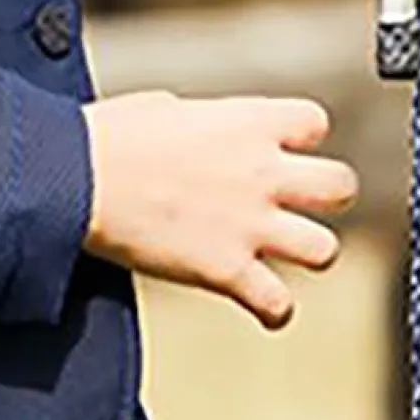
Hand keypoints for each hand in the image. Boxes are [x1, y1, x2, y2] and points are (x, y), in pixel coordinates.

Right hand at [80, 90, 357, 328]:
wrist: (78, 178)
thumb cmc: (110, 136)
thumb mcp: (166, 107)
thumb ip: (205, 123)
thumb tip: (201, 134)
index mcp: (248, 121)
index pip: (314, 122)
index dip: (300, 137)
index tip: (282, 148)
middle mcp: (263, 172)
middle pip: (341, 186)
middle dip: (327, 197)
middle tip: (300, 205)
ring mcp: (250, 225)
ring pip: (326, 250)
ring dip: (308, 253)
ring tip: (285, 255)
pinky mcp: (227, 271)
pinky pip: (279, 305)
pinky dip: (274, 312)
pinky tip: (264, 309)